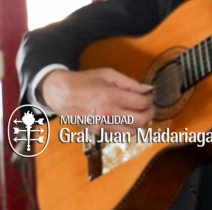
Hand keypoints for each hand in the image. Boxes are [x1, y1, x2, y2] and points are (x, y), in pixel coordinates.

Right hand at [39, 68, 154, 132]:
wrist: (59, 94)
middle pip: (141, 121)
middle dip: (150, 113)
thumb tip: (148, 89)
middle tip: (150, 106)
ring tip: (139, 113)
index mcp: (112, 96)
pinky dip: (127, 130)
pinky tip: (126, 120)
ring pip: (132, 132)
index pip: (142, 104)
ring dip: (140, 124)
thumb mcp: (108, 74)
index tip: (150, 96)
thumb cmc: (84, 81)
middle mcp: (108, 114)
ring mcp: (102, 126)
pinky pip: (119, 136)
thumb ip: (130, 83)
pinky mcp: (97, 133)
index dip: (151, 100)